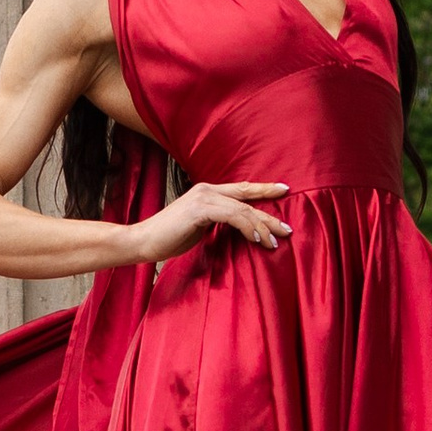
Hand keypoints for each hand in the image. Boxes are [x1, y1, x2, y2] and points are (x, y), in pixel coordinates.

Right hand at [130, 181, 290, 261]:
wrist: (143, 241)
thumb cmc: (169, 239)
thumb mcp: (199, 228)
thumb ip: (217, 223)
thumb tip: (238, 230)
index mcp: (208, 192)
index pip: (242, 189)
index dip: (263, 189)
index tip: (284, 190)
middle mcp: (207, 189)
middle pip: (247, 199)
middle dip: (269, 214)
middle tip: (288, 229)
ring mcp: (204, 197)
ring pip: (242, 209)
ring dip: (261, 226)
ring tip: (274, 241)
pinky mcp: (200, 209)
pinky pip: (232, 216)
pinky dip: (247, 227)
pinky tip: (257, 239)